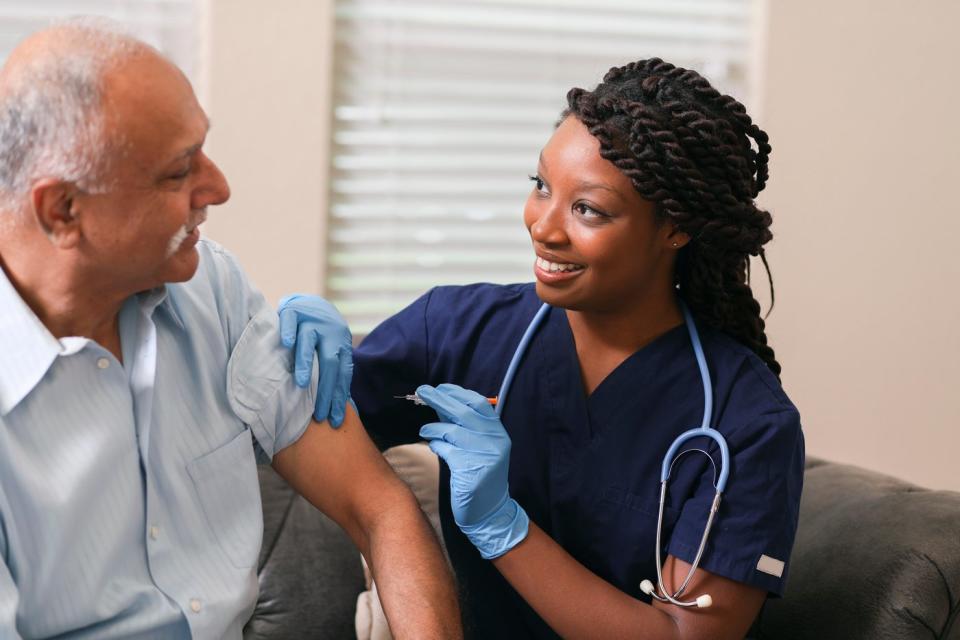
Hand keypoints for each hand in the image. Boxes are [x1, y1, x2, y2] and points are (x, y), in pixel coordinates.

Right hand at [278, 294, 352, 427]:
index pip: (343, 374)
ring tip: (301, 384)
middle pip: (330, 362)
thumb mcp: (329, 350)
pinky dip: (288, 331)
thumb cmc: (318, 335)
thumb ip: (331, 372)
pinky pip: (290, 320)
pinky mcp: (293, 309)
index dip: (339, 397)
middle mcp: (330, 332)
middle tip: (318, 413)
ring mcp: (312, 319)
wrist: (309, 302)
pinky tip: (286, 343)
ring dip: (306, 363)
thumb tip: (333, 407)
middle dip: (325, 389)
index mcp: (342, 344)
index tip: (335, 420)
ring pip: (310, 341)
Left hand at [416, 383, 528, 559]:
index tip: (441, 387)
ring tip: (425, 430)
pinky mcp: (471, 470)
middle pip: (463, 412)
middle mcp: (494, 440)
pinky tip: (435, 447)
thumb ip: (464, 425)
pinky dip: (436, 445)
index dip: (458, 392)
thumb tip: (441, 402)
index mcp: (497, 432)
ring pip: (451, 430)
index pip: (479, 403)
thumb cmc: (479, 475)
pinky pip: (446, 450)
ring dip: (433, 428)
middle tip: (422, 391)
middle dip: (440, 399)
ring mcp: (484, 455)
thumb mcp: (478, 446)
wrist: (490, 511)